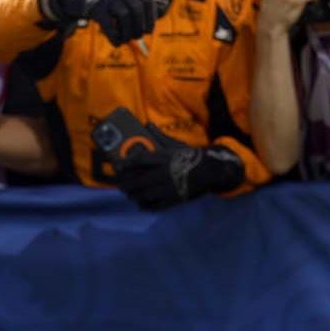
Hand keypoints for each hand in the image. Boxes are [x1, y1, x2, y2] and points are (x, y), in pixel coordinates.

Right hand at [41, 0, 161, 44]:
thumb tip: (163, 6)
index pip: (147, 1)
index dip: (151, 17)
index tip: (148, 29)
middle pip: (137, 10)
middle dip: (140, 27)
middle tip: (138, 36)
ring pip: (124, 17)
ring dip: (128, 33)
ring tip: (126, 39)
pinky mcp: (94, 6)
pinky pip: (108, 24)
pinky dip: (115, 37)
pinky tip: (116, 43)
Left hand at [114, 143, 245, 209]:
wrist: (211, 170)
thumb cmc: (190, 156)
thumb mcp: (175, 144)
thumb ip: (159, 136)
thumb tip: (148, 124)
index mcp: (163, 158)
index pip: (138, 161)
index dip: (125, 165)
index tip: (118, 168)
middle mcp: (163, 174)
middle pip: (137, 181)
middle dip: (126, 184)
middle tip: (121, 185)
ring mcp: (168, 188)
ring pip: (144, 195)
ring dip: (134, 195)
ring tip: (130, 194)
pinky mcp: (174, 199)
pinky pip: (155, 205)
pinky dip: (146, 206)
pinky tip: (142, 204)